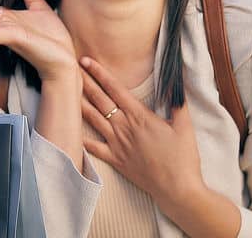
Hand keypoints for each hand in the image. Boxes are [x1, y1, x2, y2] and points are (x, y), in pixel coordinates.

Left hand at [80, 57, 204, 206]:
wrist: (177, 189)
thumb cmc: (182, 157)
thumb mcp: (184, 126)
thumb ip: (178, 102)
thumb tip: (176, 82)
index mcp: (139, 115)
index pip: (115, 88)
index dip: (100, 73)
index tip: (87, 61)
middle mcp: (124, 126)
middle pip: (100, 99)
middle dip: (86, 81)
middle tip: (73, 67)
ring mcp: (117, 143)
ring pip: (93, 118)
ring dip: (80, 103)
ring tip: (67, 91)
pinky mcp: (115, 160)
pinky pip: (94, 148)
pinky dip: (82, 138)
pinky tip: (71, 131)